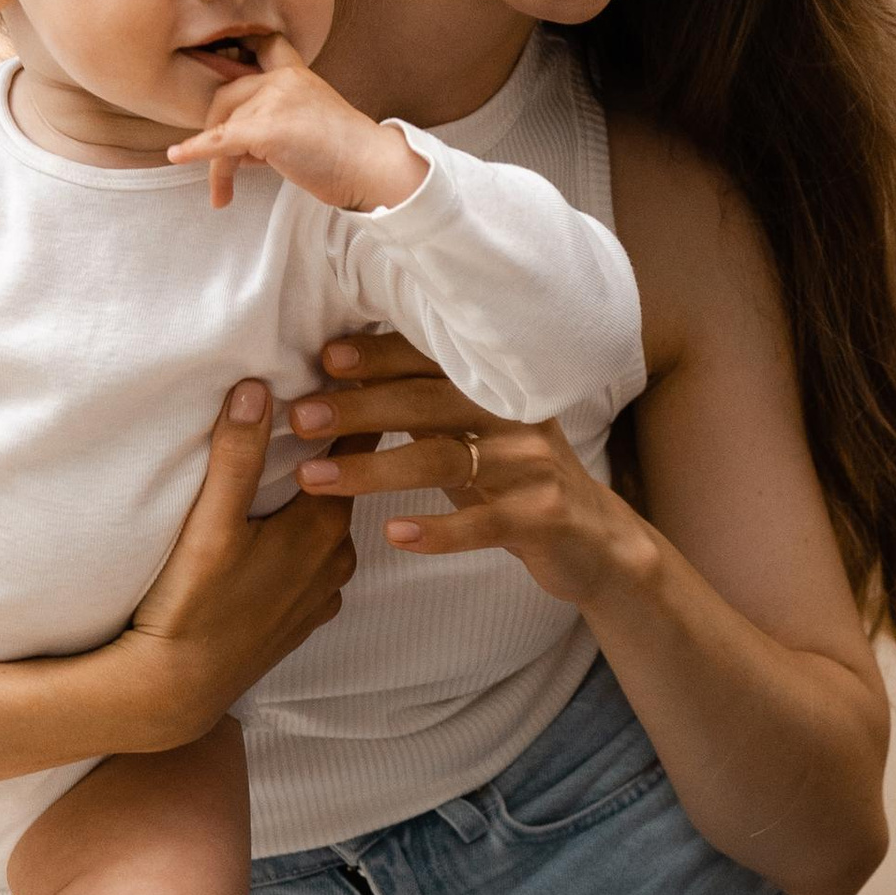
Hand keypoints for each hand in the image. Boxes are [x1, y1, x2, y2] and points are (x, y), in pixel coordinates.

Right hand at [113, 376, 355, 743]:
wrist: (175, 692)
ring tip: (301, 462)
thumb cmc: (191, 607)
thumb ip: (237, 456)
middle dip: (340, 450)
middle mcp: (334, 562)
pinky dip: (307, 540)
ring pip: (332, 528)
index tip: (356, 367)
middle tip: (326, 401)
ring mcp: (320, 596)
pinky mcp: (299, 621)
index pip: (357, 451)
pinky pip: (316, 564)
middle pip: (347, 489)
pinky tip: (281, 529)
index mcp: (321, 530)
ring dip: (322, 497)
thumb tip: (258, 387)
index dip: (356, 408)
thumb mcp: (210, 526)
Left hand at [167, 35, 424, 214]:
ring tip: (223, 195)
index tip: (208, 54)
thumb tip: (235, 151)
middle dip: (215, 133)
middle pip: (226, 98)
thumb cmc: (345, 156)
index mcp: (294, 73)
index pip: (257, 49)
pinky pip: (220, 140)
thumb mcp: (306, 128)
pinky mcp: (268, 129)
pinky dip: (196, 151)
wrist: (374, 167)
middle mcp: (283, 78)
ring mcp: (275, 100)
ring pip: (224, 129)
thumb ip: (271, 126)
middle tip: (220, 170)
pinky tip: (178, 156)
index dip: (230, 55)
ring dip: (218, 166)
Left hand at [290, 331, 648, 613]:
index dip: (380, 355)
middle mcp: (515, 416)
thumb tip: (341, 374)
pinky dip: (438, 530)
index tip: (326, 358)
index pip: (432, 359)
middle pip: (428, 404)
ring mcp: (530, 466)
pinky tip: (395, 534)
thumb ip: (423, 404)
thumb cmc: (515, 478)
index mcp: (495, 387)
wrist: (595, 538)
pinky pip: (483, 522)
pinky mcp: (541, 517)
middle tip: (300, 419)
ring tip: (315, 482)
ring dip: (373, 470)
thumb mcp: (474, 433)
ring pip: (443, 460)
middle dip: (360, 409)